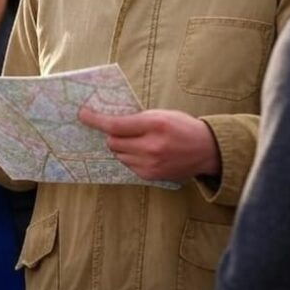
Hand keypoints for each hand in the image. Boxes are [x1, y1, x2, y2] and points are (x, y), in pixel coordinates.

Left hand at [78, 107, 220, 181]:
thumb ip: (138, 118)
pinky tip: (145, 152)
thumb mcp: (162, 114)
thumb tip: (110, 121)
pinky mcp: (151, 176)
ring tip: (138, 141)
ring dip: (121, 147)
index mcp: (154, 124)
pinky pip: (129, 165)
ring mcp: (151, 164)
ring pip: (119, 154)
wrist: (206, 150)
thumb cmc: (182, 127)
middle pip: (113, 142)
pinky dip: (131, 157)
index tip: (83, 114)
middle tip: (122, 130)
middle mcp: (151, 146)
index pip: (116, 124)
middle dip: (113, 135)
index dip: (96, 120)